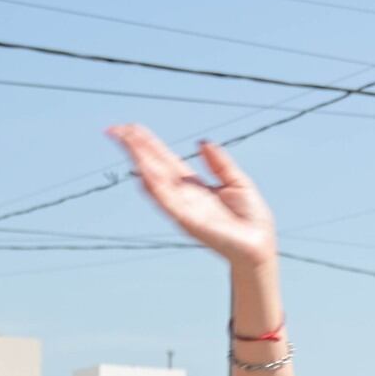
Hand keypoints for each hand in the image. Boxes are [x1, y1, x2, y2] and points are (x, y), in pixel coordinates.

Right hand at [109, 123, 276, 270]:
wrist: (259, 247)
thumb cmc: (250, 219)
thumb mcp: (237, 182)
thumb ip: (219, 163)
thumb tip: (202, 142)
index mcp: (193, 185)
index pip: (165, 159)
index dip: (148, 143)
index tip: (130, 128)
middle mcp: (184, 195)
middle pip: (154, 167)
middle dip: (135, 148)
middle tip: (115, 129)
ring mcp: (184, 209)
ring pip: (156, 182)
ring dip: (140, 163)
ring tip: (125, 144)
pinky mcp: (190, 223)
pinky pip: (169, 203)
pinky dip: (156, 189)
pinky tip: (143, 174)